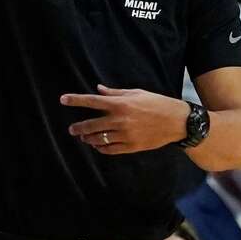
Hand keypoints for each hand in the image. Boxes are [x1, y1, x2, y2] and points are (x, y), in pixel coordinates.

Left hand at [60, 84, 189, 154]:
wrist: (178, 122)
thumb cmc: (157, 103)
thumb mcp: (137, 93)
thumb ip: (115, 93)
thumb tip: (98, 89)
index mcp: (121, 104)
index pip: (92, 101)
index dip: (76, 100)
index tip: (63, 99)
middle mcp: (121, 121)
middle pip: (91, 125)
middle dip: (78, 127)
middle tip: (72, 129)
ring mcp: (126, 136)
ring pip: (99, 139)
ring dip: (88, 138)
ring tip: (84, 137)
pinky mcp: (131, 147)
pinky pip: (110, 150)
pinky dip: (101, 148)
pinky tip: (97, 145)